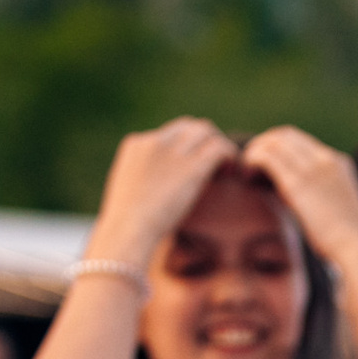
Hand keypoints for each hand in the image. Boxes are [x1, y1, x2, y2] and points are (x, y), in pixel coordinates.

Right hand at [85, 118, 238, 269]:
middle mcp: (155, 142)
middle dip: (206, 140)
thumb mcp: (127, 192)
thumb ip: (142, 179)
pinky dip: (230, 155)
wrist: (128, 232)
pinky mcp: (192, 168)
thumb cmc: (125, 225)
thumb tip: (152, 187)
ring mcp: (173, 153)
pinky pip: (219, 148)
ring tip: (226, 168)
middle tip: (216, 163)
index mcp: (136, 144)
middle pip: (190, 126)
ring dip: (220, 145)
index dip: (187, 145)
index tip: (195, 163)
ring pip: (207, 132)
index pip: (169, 133)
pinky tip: (232, 171)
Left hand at [240, 127, 357, 277]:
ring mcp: (313, 168)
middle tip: (251, 167)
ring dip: (255, 153)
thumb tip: (298, 202)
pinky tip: (248, 178)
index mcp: (338, 163)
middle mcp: (326, 158)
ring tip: (247, 174)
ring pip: (274, 141)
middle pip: (285, 134)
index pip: (301, 141)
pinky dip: (252, 161)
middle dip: (264, 145)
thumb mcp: (337, 210)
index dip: (278, 149)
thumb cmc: (348, 241)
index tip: (266, 168)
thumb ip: (319, 197)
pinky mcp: (298, 182)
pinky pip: (267, 157)